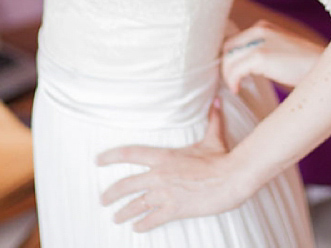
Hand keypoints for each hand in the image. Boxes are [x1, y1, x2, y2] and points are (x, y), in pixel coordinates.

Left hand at [97, 99, 252, 230]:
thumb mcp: (214, 138)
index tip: (98, 161)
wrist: (232, 178)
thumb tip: (217, 101)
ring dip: (123, 213)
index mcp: (164, 156)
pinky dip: (142, 225)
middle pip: (126, 184)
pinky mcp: (175, 209)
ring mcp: (165, 193)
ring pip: (136, 205)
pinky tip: (137, 228)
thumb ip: (212, 120)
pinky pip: (152, 219)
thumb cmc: (222, 159)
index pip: (130, 153)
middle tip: (102, 199)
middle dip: (111, 193)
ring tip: (116, 218)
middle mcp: (160, 175)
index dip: (110, 156)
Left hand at [221, 21, 324, 92]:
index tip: (232, 73)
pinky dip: (232, 81)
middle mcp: (258, 30)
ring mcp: (259, 43)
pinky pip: (235, 70)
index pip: (235, 41)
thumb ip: (264, 50)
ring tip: (235, 87)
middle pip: (228, 49)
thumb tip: (246, 66)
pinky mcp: (260, 56)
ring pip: (229, 60)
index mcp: (263, 27)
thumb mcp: (281, 48)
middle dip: (226, 66)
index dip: (230, 59)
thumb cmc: (304, 64)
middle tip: (231, 82)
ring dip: (228, 75)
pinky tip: (237, 89)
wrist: (321, 66)